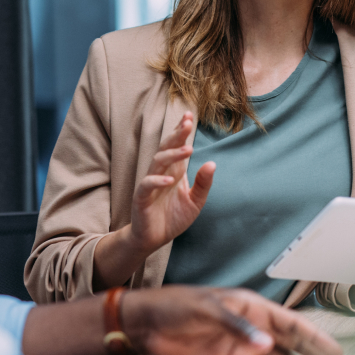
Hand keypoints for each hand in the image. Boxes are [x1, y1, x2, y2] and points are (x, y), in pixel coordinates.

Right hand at [124, 112, 214, 253]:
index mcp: (174, 171)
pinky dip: (157, 181)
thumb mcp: (195, 201)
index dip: (181, 131)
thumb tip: (212, 163)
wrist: (153, 238)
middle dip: (176, 135)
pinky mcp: (141, 197)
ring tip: (188, 150)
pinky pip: (147, 185)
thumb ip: (203, 183)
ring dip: (172, 155)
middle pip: (166, 148)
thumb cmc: (173, 217)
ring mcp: (150, 184)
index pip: (177, 146)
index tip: (189, 115)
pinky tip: (170, 180)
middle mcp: (162, 173)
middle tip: (187, 123)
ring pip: (157, 162)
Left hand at [124, 286, 352, 354]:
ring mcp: (244, 346)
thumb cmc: (174, 305)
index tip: (335, 351)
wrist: (147, 324)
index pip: (290, 322)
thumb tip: (265, 345)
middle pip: (293, 343)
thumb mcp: (206, 309)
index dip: (315, 336)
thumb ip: (237, 326)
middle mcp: (252, 326)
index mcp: (250, 306)